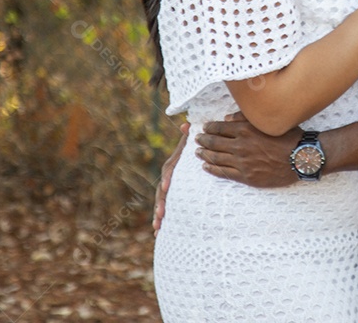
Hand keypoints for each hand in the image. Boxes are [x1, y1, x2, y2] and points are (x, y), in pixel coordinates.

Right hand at [153, 121, 188, 236]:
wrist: (199, 154)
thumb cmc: (198, 148)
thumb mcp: (194, 142)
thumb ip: (191, 135)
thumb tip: (187, 124)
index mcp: (175, 164)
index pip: (169, 170)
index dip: (167, 178)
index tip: (166, 187)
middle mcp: (170, 176)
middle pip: (162, 190)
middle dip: (160, 203)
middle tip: (161, 215)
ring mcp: (170, 188)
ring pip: (161, 201)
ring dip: (158, 213)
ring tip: (158, 227)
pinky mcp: (173, 197)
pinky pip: (165, 208)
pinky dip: (161, 220)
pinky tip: (158, 232)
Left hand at [196, 112, 299, 187]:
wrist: (301, 158)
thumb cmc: (287, 137)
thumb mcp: (267, 122)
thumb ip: (244, 118)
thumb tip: (226, 119)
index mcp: (245, 130)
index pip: (220, 128)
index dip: (209, 128)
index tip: (204, 127)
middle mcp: (241, 146)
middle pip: (214, 143)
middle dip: (203, 140)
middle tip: (197, 139)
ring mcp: (242, 163)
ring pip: (216, 158)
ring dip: (205, 154)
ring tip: (198, 152)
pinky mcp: (246, 176)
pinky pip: (224, 173)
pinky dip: (212, 169)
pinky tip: (206, 167)